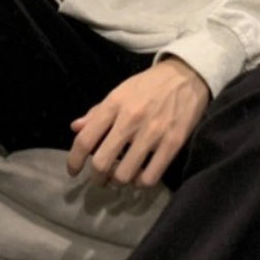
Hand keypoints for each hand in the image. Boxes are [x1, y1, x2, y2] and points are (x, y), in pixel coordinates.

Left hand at [67, 57, 210, 187]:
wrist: (187, 75)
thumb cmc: (149, 85)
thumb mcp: (120, 91)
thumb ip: (97, 112)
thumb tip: (75, 128)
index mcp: (114, 105)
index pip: (85, 140)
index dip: (74, 160)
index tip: (73, 170)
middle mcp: (130, 120)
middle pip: (101, 162)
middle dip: (96, 177)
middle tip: (99, 178)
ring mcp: (153, 133)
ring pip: (124, 174)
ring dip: (118, 181)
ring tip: (120, 177)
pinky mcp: (173, 143)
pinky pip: (150, 177)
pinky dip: (140, 183)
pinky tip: (139, 177)